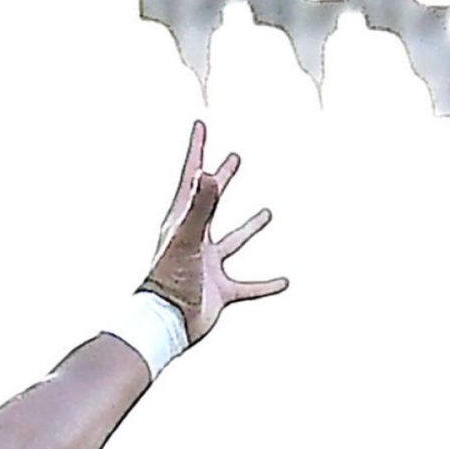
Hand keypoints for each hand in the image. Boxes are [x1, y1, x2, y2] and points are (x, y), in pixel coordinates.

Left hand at [140, 122, 285, 342]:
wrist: (165, 323)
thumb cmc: (170, 278)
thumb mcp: (188, 236)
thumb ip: (201, 205)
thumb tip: (208, 172)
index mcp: (182, 220)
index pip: (190, 176)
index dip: (196, 149)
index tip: (200, 124)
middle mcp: (194, 239)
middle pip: (210, 201)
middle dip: (221, 179)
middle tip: (234, 158)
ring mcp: (207, 265)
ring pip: (232, 241)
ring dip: (248, 227)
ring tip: (267, 212)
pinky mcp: (219, 291)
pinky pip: (248, 286)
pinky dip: (265, 284)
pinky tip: (284, 281)